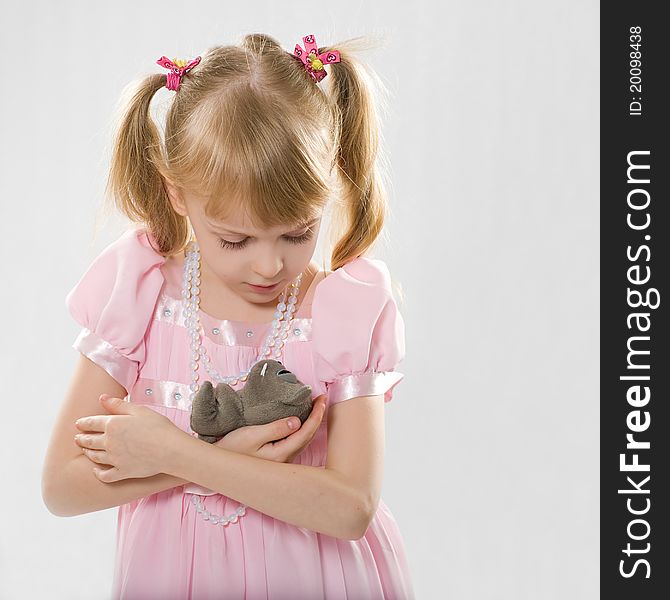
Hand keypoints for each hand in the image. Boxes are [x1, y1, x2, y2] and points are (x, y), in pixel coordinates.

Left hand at [74, 394, 183, 482]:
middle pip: (90, 441)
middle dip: (82, 438)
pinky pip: (104, 475)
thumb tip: (102, 398)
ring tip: (85, 450)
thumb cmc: (158, 427)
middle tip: (77, 438)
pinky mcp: (122, 472)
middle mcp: (109, 442)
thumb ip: (118, 404)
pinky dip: (98, 473)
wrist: (170, 449)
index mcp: (113, 425)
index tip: (78, 424)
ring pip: (95, 457)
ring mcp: (114, 459)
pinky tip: (96, 470)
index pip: (92, 423)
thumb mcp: (139, 410)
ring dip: (87, 452)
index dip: (83, 423)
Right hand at [212, 394, 327, 462]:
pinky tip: (302, 421)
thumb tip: (297, 422)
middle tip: (323, 398)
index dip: (317, 414)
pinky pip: (295, 442)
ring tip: (316, 407)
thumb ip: (276, 429)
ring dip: (312, 423)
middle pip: (308, 436)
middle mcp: (285, 460)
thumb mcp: (252, 435)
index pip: (306, 432)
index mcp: (281, 454)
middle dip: (318, 417)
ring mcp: (281, 461)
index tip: (322, 398)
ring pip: (303, 440)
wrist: (218, 465)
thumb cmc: (232, 449)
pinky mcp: (275, 458)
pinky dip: (303, 429)